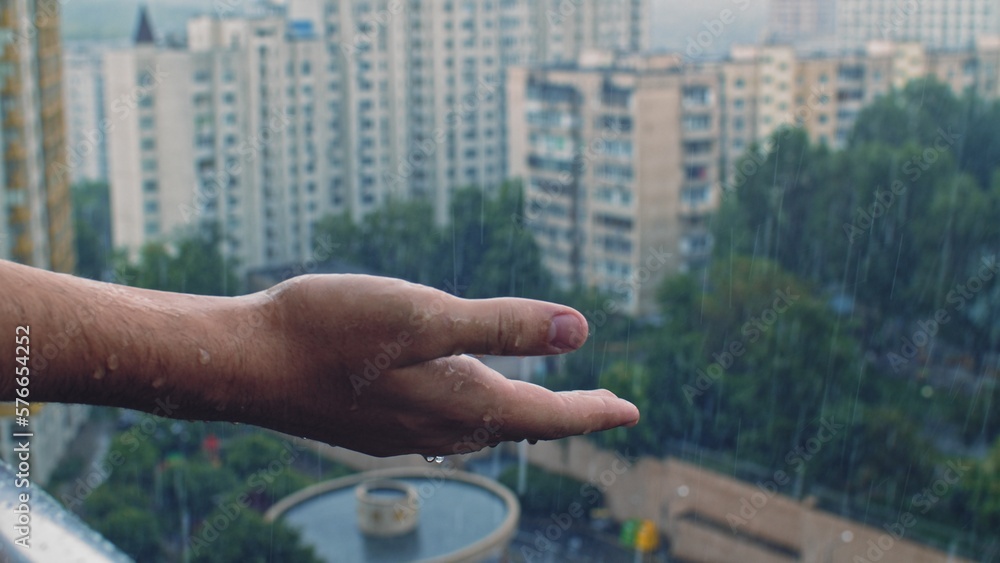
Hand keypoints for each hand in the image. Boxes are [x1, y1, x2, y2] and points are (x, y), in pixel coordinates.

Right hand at [239, 274, 639, 456]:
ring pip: (480, 427)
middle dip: (561, 415)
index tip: (629, 411)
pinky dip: (473, 410)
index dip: (592, 410)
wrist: (244, 362)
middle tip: (597, 406)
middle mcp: (436, 426)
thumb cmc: (330, 330)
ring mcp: (400, 429)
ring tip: (539, 401)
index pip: (546, 414)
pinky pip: (443, 423)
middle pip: (517, 425)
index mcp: (459, 400)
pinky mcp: (372, 421)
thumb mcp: (424, 315)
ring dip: (519, 414)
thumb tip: (580, 330)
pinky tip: (459, 396)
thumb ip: (501, 325)